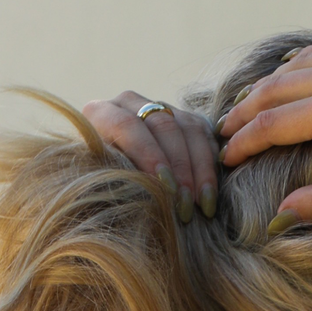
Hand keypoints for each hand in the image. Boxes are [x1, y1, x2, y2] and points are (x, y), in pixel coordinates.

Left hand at [80, 92, 218, 218]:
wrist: (110, 187)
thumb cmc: (102, 193)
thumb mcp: (101, 185)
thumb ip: (115, 181)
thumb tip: (145, 192)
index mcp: (101, 113)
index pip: (128, 126)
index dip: (150, 157)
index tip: (168, 190)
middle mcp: (130, 103)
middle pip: (163, 126)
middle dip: (179, 168)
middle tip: (186, 206)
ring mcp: (159, 109)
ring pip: (189, 129)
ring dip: (200, 170)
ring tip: (203, 206)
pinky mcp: (183, 120)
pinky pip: (205, 136)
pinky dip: (211, 166)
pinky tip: (210, 194)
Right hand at [217, 40, 311, 225]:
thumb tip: (281, 217)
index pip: (273, 126)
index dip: (243, 143)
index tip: (225, 158)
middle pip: (274, 90)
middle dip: (245, 112)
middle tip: (223, 131)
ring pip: (296, 65)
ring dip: (268, 86)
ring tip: (248, 106)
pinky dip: (299, 64)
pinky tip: (289, 75)